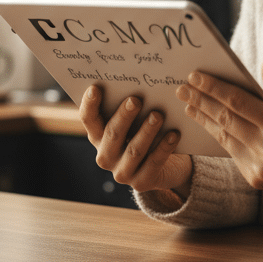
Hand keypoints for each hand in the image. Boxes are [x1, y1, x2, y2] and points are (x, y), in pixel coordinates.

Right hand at [79, 85, 193, 195]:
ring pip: (134, 150)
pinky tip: (174, 133)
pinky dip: (164, 147)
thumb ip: (129, 105)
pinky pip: (154, 162)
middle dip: (124, 116)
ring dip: (146, 131)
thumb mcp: (134, 120)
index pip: (88, 120)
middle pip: (112, 134)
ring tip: (158, 115)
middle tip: (135, 100)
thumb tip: (136, 78)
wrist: (167, 167)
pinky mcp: (142, 182)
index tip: (95, 88)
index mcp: (98, 137)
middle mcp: (106, 156)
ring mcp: (122, 172)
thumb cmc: (145, 133)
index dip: (89, 104)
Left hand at [177, 56, 262, 190]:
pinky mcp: (254, 179)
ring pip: (223, 137)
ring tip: (189, 104)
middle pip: (225, 119)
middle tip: (182, 88)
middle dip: (201, 101)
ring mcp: (259, 167)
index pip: (238, 102)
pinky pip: (230, 152)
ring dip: (203, 119)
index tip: (195, 75)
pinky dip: (218, 135)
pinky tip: (207, 122)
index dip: (213, 87)